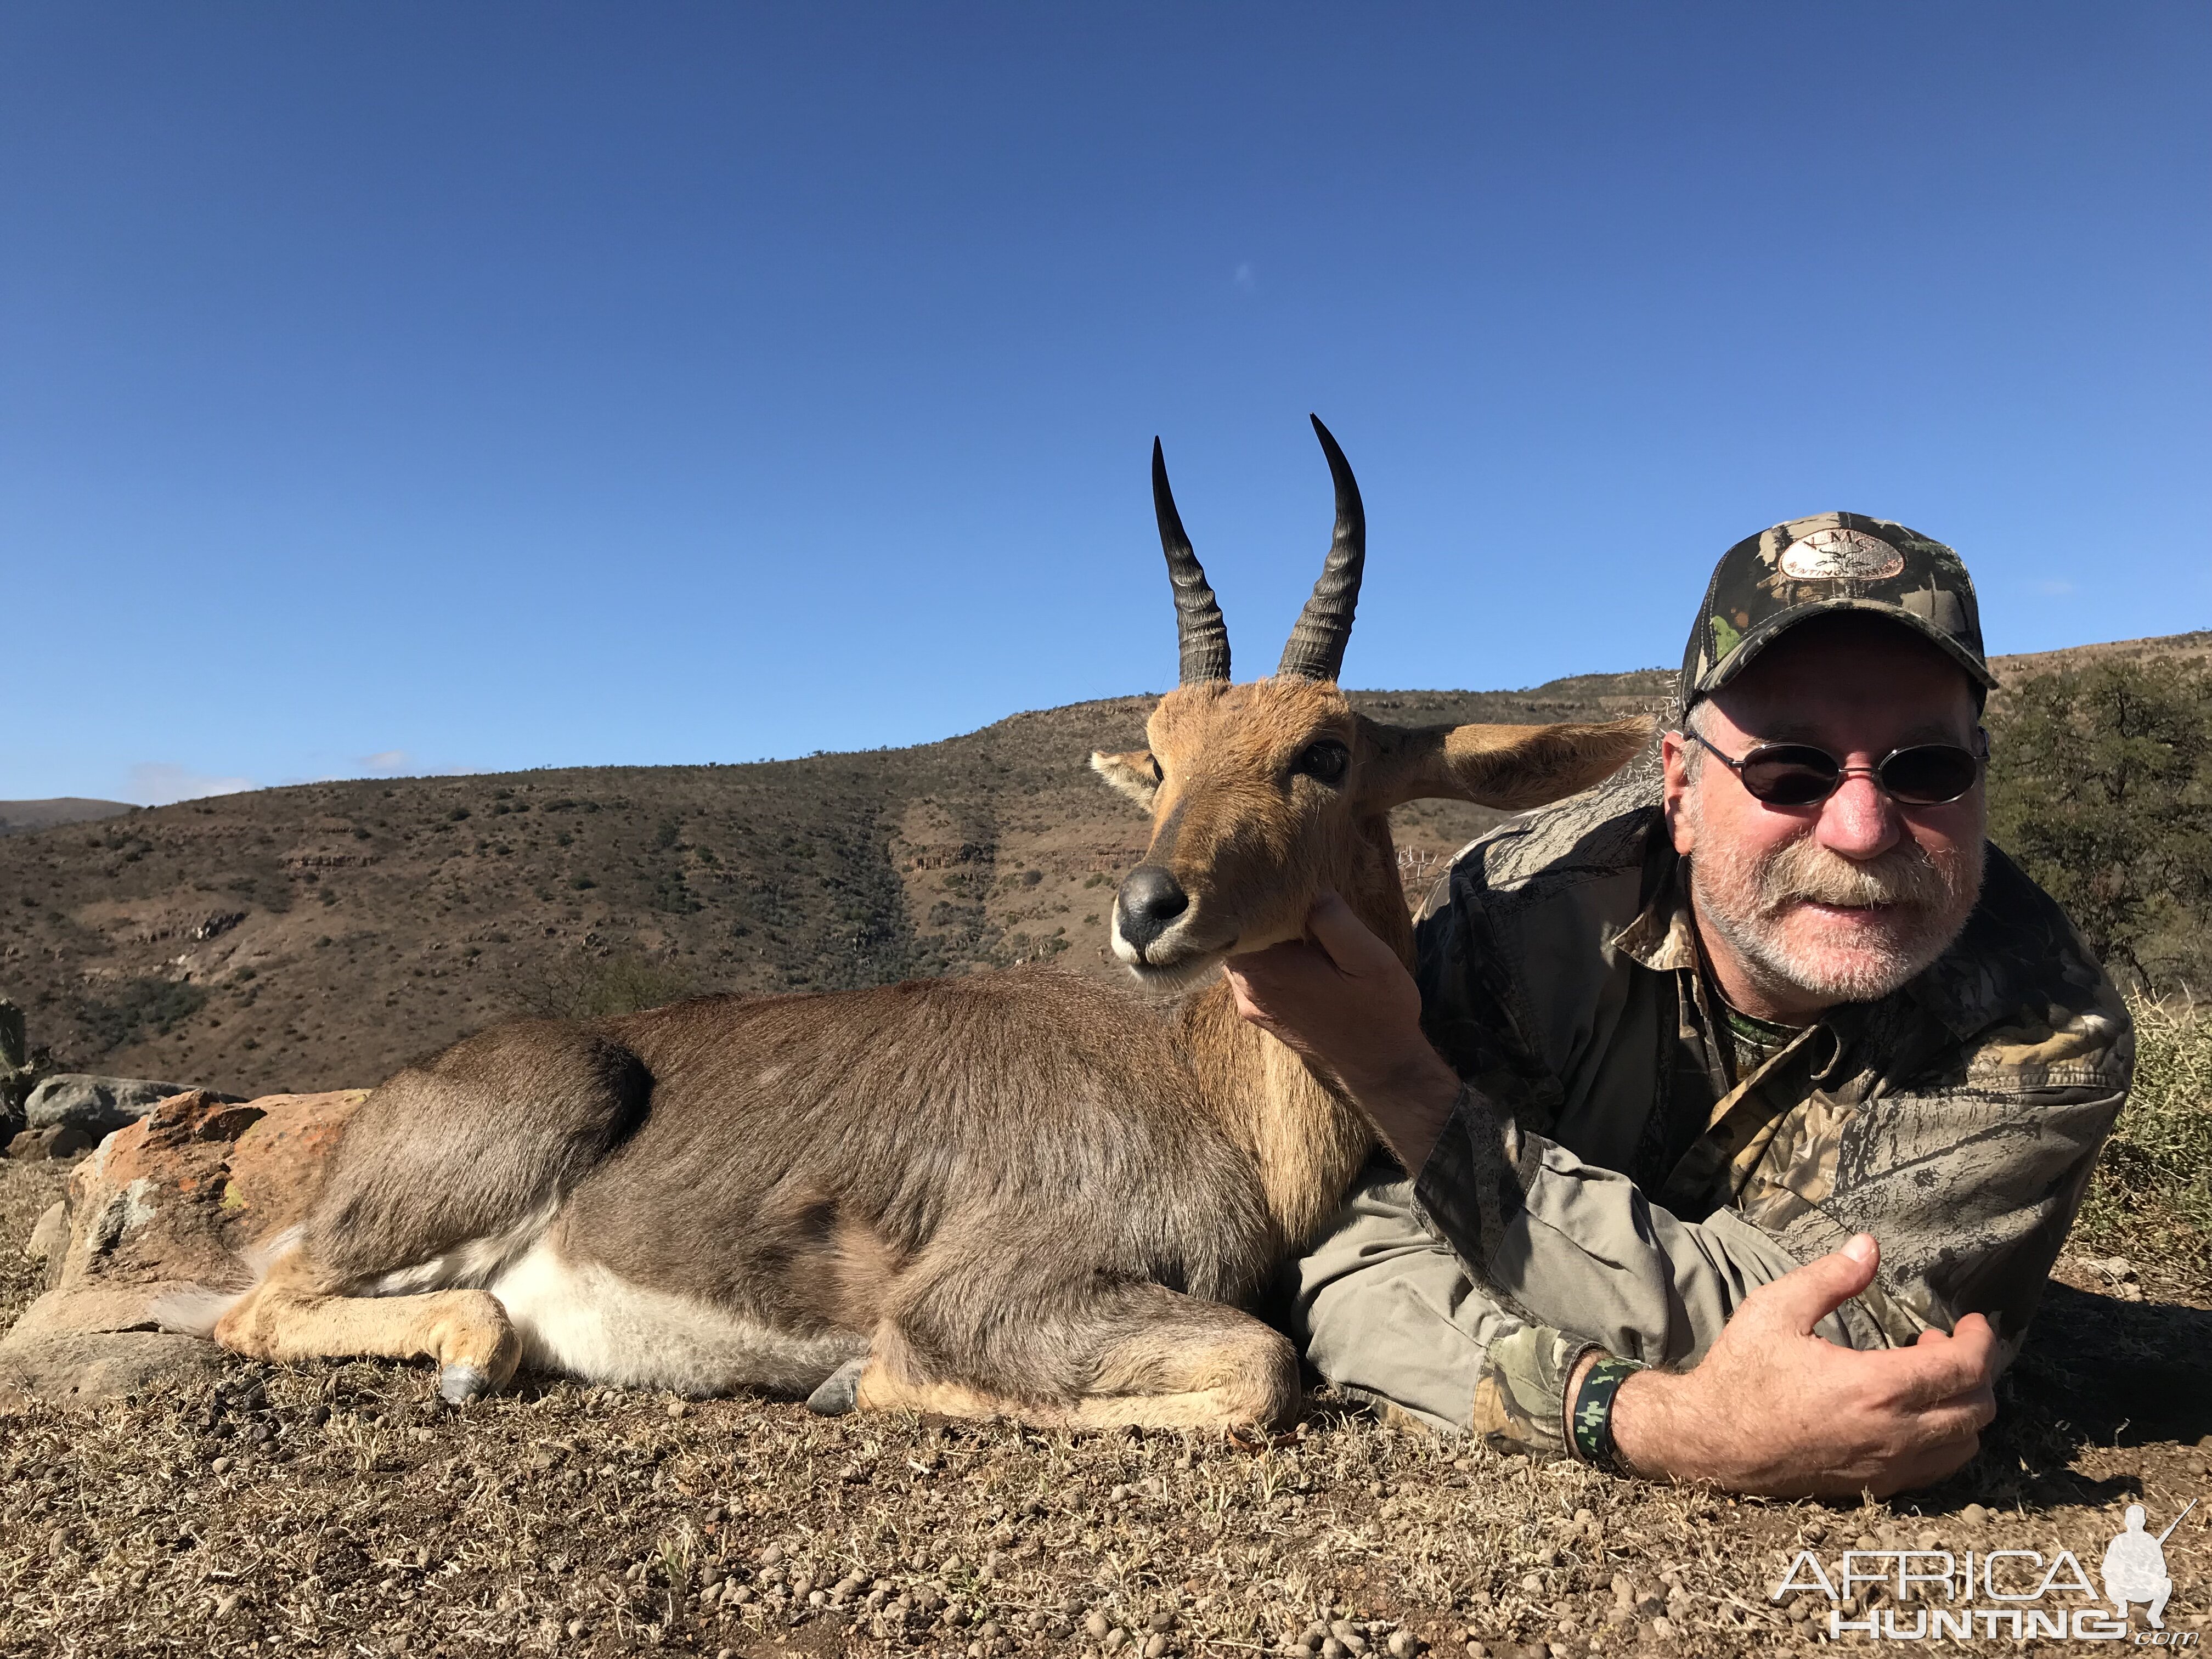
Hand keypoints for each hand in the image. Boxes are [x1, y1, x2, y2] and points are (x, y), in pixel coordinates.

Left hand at [1223, 891, 1460, 1169]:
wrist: (1381, 1067)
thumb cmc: (1379, 1011)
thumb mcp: (1368, 957)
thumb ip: (1334, 920)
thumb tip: (1308, 890)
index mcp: (1267, 969)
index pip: (1227, 918)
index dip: (1240, 892)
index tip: (1261, 869)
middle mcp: (1248, 989)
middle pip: (1228, 935)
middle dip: (1247, 910)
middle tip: (1275, 883)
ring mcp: (1252, 1004)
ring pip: (1238, 954)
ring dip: (1255, 933)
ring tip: (1284, 912)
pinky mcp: (1262, 1015)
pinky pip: (1250, 973)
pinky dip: (1263, 955)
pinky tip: (1290, 946)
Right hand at [1605, 1234, 1997, 1496]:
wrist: (1711, 1440)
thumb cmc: (1742, 1372)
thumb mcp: (1776, 1309)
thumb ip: (1829, 1277)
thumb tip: (1869, 1245)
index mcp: (1875, 1387)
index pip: (1965, 1369)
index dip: (1981, 1341)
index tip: (1973, 1321)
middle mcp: (1894, 1434)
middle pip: (1978, 1408)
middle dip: (1976, 1371)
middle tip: (1940, 1343)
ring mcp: (1888, 1465)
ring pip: (1965, 1443)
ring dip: (1964, 1407)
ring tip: (1928, 1377)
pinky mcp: (1877, 1485)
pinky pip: (1938, 1467)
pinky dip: (1946, 1439)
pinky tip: (1914, 1413)